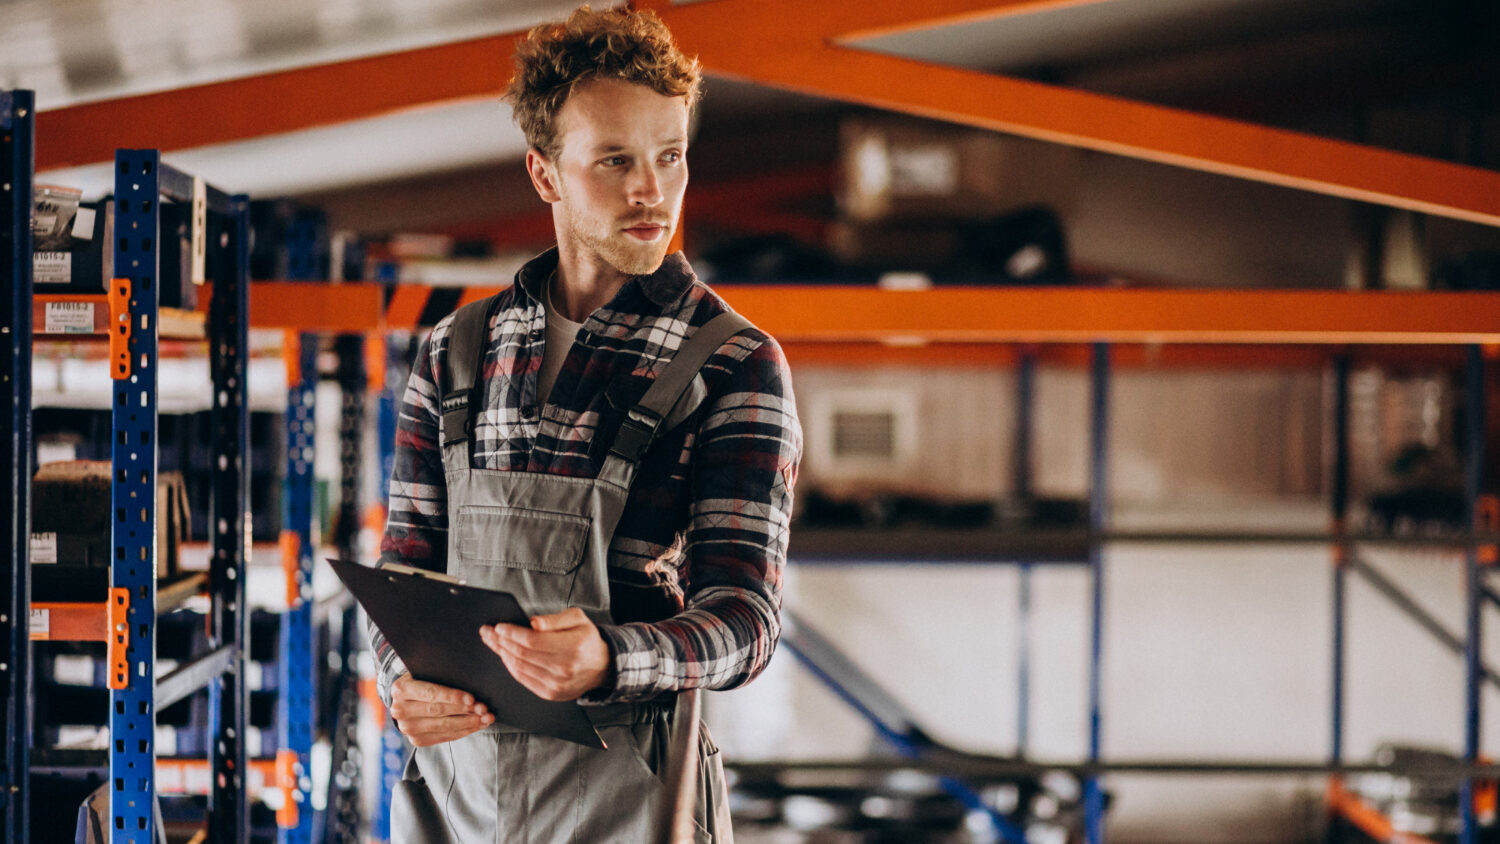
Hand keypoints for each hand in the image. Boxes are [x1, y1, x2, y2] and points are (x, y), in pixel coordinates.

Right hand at [389, 673, 493, 746]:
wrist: (408, 698)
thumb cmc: (425, 678)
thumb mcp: (428, 670)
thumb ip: (442, 672)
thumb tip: (470, 677)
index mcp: (401, 689)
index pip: (430, 693)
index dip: (452, 696)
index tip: (472, 698)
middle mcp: (400, 710)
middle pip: (438, 711)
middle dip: (465, 710)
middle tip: (484, 709)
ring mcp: (407, 728)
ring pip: (443, 726)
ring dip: (469, 723)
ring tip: (487, 718)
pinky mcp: (417, 740)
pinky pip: (445, 737)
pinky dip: (464, 731)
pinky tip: (478, 725)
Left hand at [480, 607, 610, 701]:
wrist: (601, 666)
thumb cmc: (587, 639)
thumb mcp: (577, 619)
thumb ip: (554, 619)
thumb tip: (533, 623)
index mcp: (573, 646)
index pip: (532, 640)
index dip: (511, 633)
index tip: (498, 626)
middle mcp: (565, 667)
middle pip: (522, 654)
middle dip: (500, 641)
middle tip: (487, 632)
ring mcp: (556, 684)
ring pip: (519, 667)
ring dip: (502, 654)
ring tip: (493, 642)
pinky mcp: (550, 693)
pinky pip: (523, 679)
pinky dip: (511, 667)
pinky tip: (505, 656)